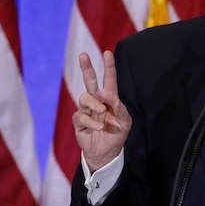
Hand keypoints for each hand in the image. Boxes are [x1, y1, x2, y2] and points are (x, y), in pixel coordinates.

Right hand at [72, 50, 131, 171]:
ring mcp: (86, 110)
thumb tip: (111, 97)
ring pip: (85, 97)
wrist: (107, 152)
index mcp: (109, 98)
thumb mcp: (125, 122)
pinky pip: (83, 116)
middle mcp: (96, 101)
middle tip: (83, 55)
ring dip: (94, 104)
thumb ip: (121, 109)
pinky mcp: (79, 121)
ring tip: (102, 112)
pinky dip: (92, 122)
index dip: (109, 66)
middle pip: (89, 81)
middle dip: (86, 67)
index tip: (107, 52)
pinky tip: (99, 127)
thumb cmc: (116, 134)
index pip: (108, 79)